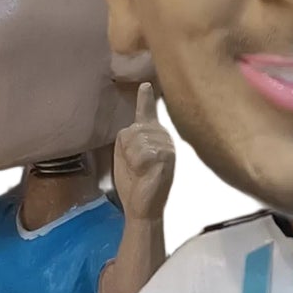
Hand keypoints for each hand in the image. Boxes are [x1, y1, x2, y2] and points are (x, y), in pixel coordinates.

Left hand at [113, 83, 175, 221]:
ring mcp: (167, 146)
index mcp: (153, 135)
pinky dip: (137, 166)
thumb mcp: (125, 156)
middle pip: (132, 130)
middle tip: (135, 168)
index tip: (145, 84)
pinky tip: (145, 174)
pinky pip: (141, 153)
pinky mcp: (167, 157)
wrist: (141, 207)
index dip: (146, 98)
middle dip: (126, 151)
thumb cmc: (133, 182)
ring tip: (140, 171)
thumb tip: (131, 128)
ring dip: (131, 159)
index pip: (147, 111)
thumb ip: (128, 138)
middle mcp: (163, 136)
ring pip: (136, 140)